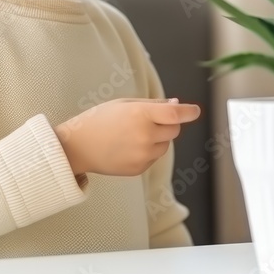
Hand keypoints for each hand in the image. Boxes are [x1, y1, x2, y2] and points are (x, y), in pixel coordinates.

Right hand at [54, 98, 200, 176]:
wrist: (78, 147)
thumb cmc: (99, 120)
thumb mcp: (124, 103)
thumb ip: (153, 104)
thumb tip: (177, 104)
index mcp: (140, 115)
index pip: (175, 114)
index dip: (188, 112)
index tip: (195, 110)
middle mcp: (144, 136)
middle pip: (174, 130)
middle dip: (169, 124)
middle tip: (150, 120)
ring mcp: (142, 155)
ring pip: (165, 145)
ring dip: (158, 138)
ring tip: (133, 135)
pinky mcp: (139, 169)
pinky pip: (153, 158)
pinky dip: (148, 151)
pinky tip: (128, 147)